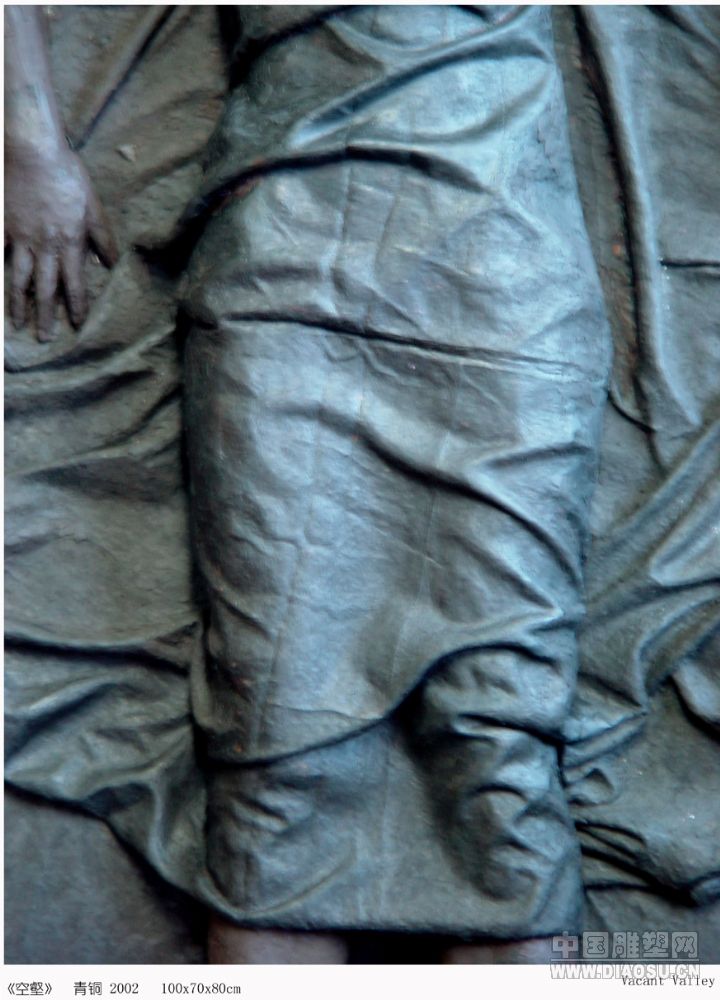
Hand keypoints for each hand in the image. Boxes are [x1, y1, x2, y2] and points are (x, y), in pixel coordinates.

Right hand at [5, 141, 117, 340]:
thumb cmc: (66, 172)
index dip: (77, 306)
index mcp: (70, 242)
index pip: (75, 283)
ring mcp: (20, 238)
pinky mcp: (2, 226)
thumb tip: (110, 264)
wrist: (31, 148)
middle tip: (44, 339)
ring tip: (17, 323)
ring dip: (18, 304)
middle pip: (46, 289)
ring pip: (19, 278)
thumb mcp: (92, 204)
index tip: (77, 325)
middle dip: (46, 316)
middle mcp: (44, 246)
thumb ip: (102, 236)